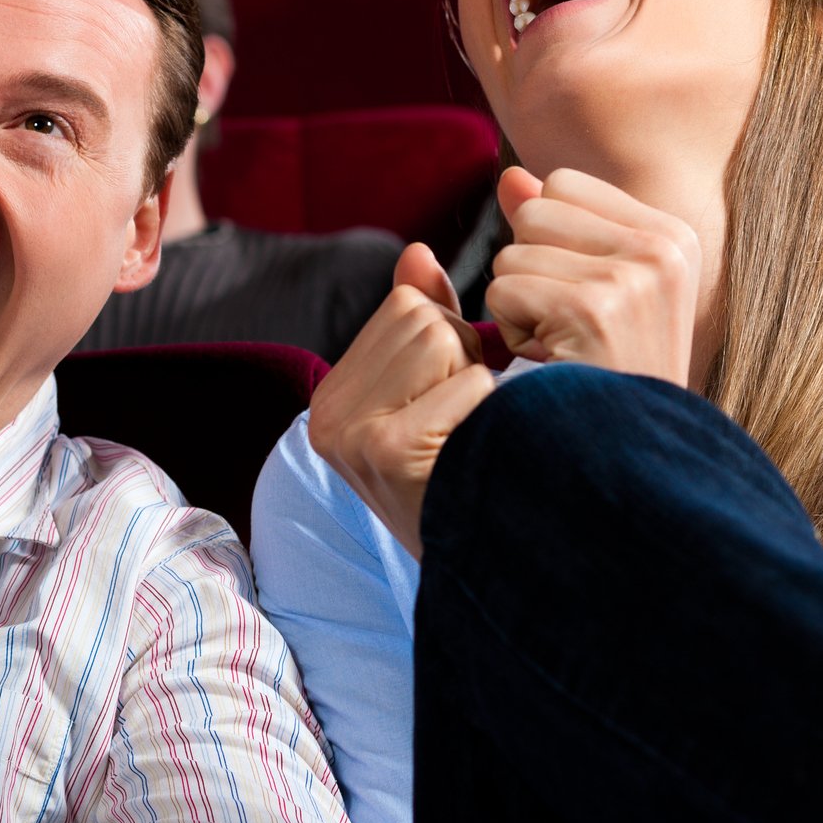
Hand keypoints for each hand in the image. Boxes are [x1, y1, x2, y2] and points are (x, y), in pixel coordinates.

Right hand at [307, 243, 498, 559]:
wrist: (495, 569)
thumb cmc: (468, 477)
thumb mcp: (436, 395)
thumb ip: (423, 323)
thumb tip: (418, 253)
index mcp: (331, 398)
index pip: (406, 306)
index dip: (453, 344)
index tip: (450, 407)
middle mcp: (327, 417)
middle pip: (424, 318)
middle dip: (466, 361)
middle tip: (464, 428)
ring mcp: (353, 436)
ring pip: (445, 341)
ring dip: (482, 385)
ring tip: (470, 440)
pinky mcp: (388, 452)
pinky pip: (470, 384)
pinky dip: (493, 414)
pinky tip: (481, 458)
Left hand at [485, 166, 700, 385]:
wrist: (629, 458)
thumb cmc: (606, 376)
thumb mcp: (591, 290)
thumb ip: (553, 226)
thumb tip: (511, 178)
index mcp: (671, 235)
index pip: (561, 184)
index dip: (547, 241)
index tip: (584, 300)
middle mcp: (662, 247)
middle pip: (533, 211)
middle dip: (528, 272)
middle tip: (568, 329)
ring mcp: (632, 277)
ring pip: (512, 253)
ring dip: (518, 308)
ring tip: (563, 349)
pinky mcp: (593, 309)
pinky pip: (504, 290)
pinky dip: (512, 333)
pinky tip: (553, 364)